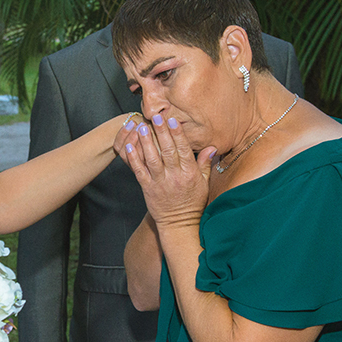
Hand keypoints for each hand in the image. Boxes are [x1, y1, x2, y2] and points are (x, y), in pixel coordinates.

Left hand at [116, 113, 214, 231]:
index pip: (184, 150)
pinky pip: (139, 171)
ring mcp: (160, 183)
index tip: (173, 121)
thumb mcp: (204, 183)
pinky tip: (129, 146)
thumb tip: (212, 147)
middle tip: (156, 117)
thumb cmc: (193, 203)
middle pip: (167, 151)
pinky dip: (134, 158)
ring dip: (146, 142)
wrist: (179, 224)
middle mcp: (174, 177)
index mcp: (189, 174)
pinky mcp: (147, 188)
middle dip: (161, 133)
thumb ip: (205, 164)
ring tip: (142, 127)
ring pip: (152, 159)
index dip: (178, 135)